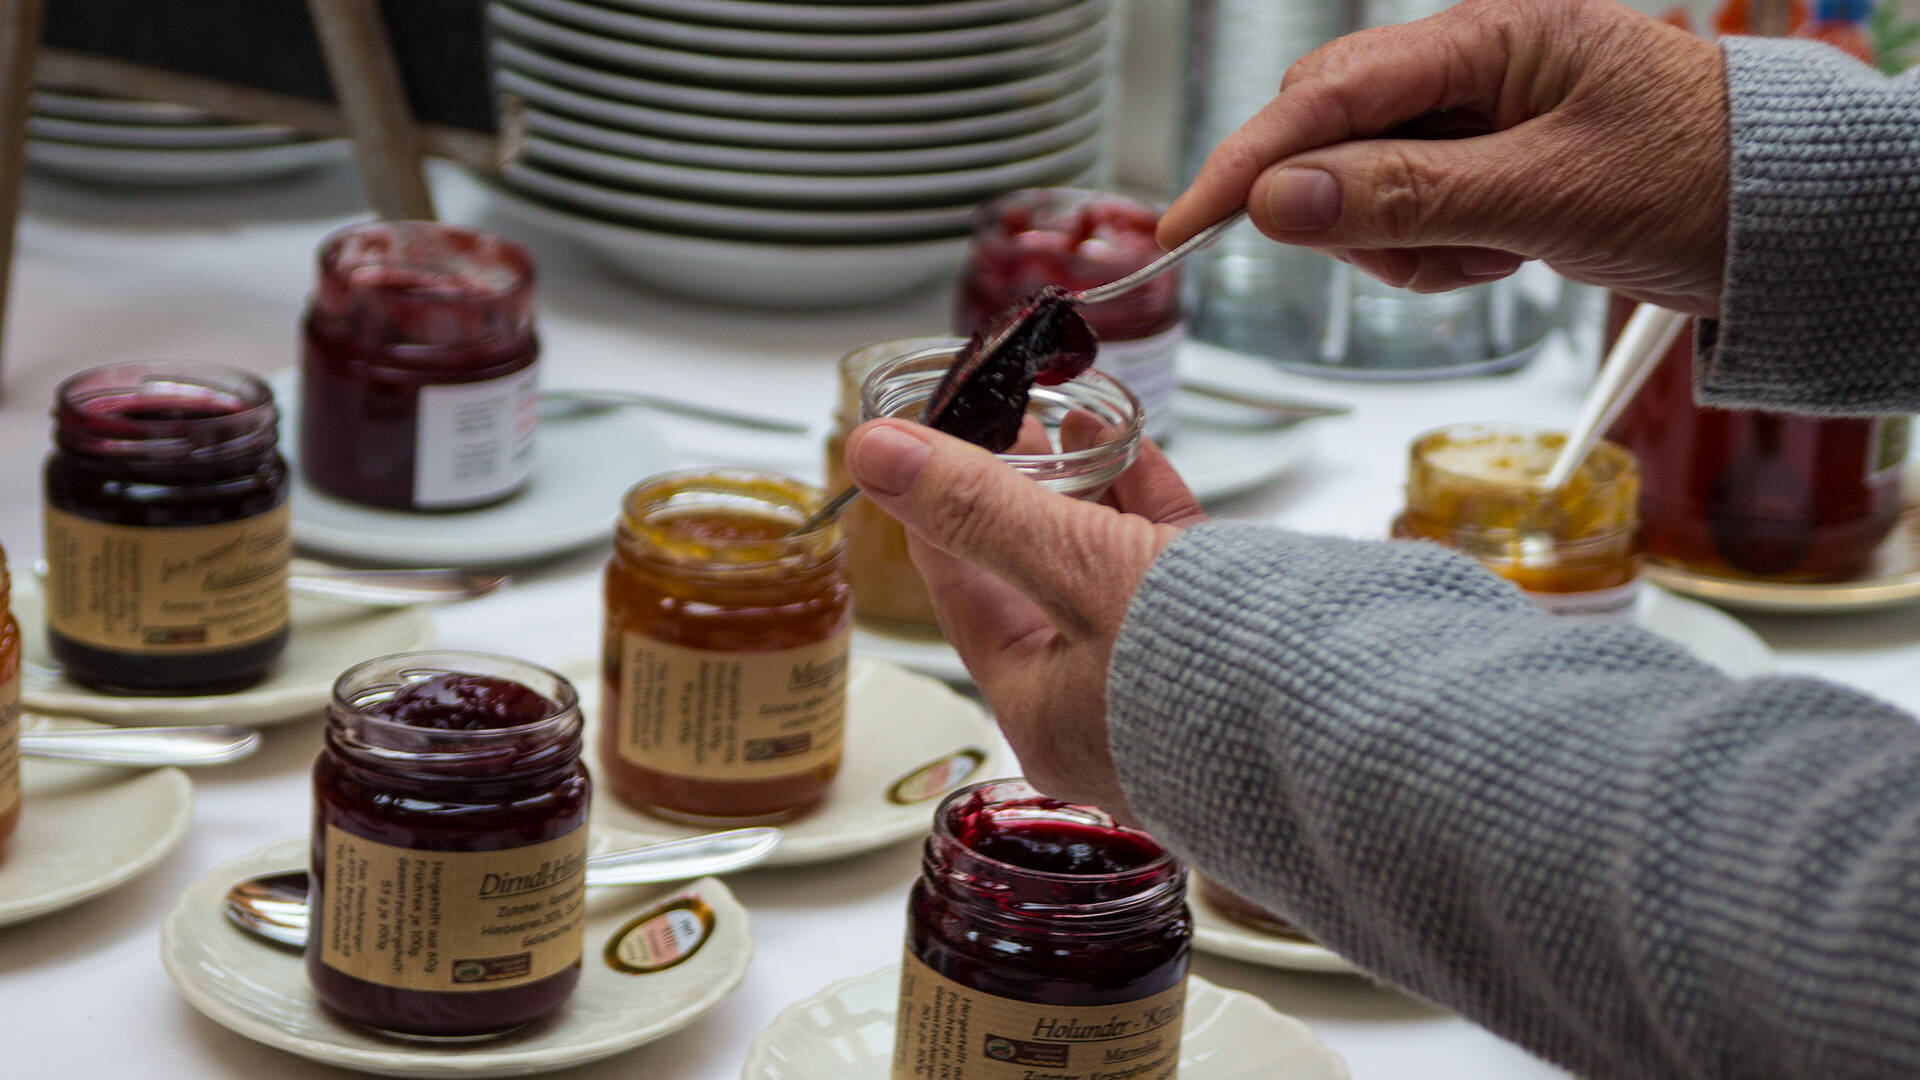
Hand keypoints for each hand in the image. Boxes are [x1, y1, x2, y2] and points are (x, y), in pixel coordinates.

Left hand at [842, 417, 1207, 815]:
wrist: (1361, 723)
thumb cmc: (1210, 674)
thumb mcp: (1077, 571)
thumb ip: (980, 505)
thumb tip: (874, 451)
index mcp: (1041, 714)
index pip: (963, 600)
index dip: (937, 516)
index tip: (921, 452)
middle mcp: (1100, 713)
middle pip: (1033, 585)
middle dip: (1014, 497)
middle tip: (998, 422)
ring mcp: (1166, 687)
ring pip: (1104, 574)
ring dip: (1081, 495)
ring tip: (1061, 421)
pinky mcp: (1230, 656)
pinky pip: (1170, 575)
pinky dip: (1147, 509)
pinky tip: (1132, 450)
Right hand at [1159, 0, 1728, 314]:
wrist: (1789, 222)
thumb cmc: (1702, 179)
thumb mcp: (1548, 194)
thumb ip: (1406, 196)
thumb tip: (1281, 200)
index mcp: (1490, 36)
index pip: (1330, 91)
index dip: (1250, 159)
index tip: (1187, 223)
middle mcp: (1472, 68)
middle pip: (1334, 137)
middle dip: (1350, 214)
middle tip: (1422, 257)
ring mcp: (1475, 121)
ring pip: (1364, 189)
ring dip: (1401, 247)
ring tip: (1487, 258)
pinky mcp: (1481, 170)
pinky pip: (1407, 216)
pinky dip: (1432, 257)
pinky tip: (1497, 258)